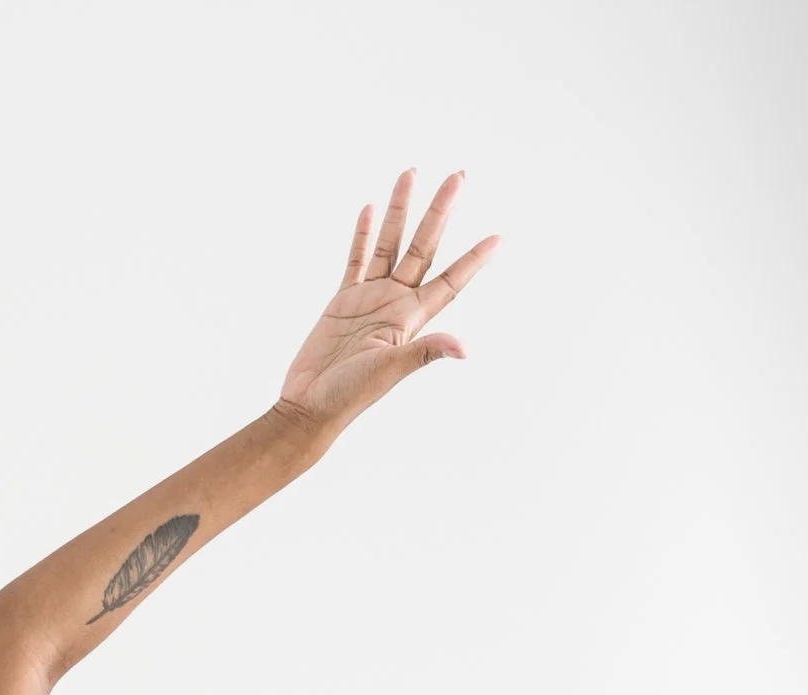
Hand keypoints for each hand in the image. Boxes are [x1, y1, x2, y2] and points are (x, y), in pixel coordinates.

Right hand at [274, 168, 499, 434]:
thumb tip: (464, 349)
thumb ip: (424, 352)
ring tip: (410, 173)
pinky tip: (371, 210)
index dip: (474, 260)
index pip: (450, 281)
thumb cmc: (348, 396)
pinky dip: (363, 234)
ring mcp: (369, 299)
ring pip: (391, 244)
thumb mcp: (389, 371)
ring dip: (401, 210)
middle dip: (440, 212)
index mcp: (411, 319)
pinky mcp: (343, 301)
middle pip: (424, 248)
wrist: (308, 407)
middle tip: (458, 176)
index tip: (499, 238)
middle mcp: (395, 303)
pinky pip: (356, 259)